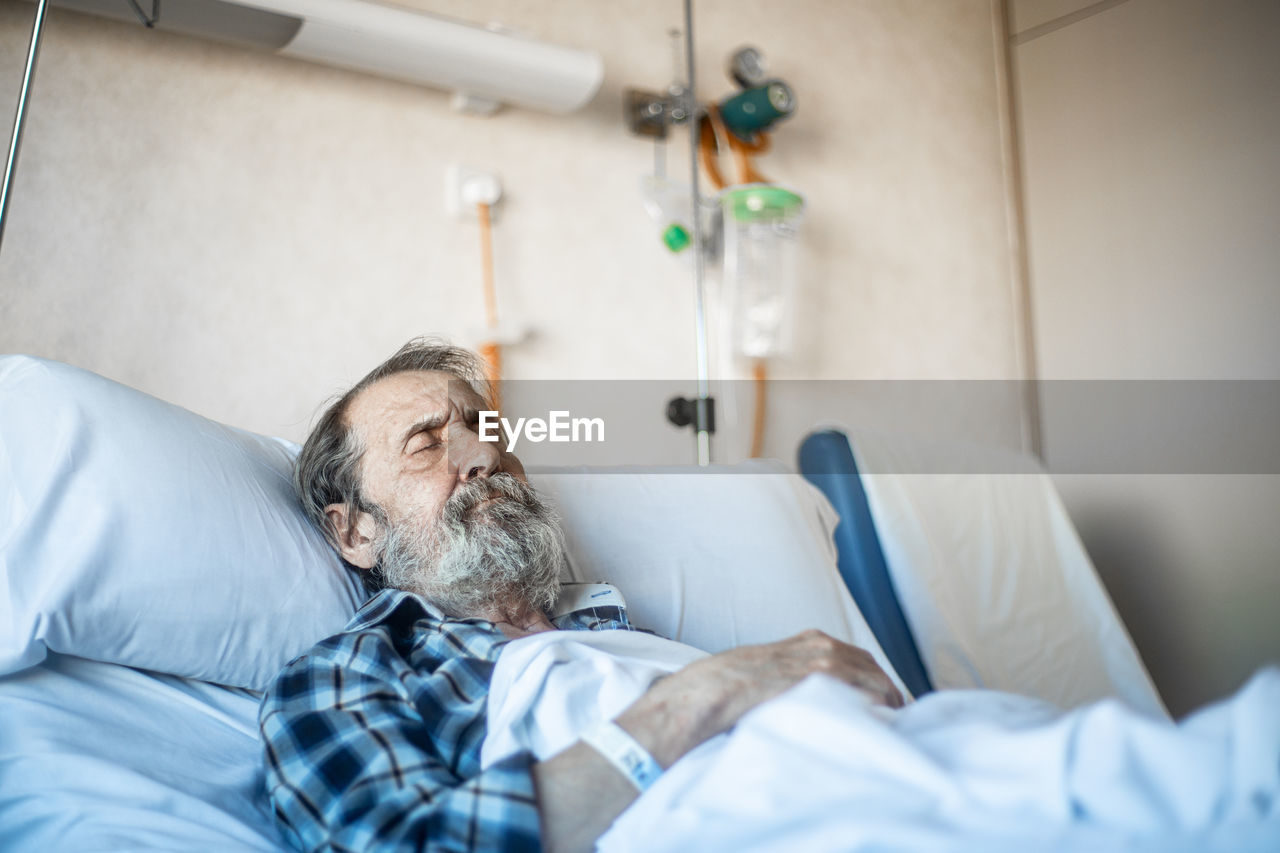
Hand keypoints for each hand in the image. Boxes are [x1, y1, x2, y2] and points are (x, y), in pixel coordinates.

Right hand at [616, 629, 903, 767]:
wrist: (708, 692)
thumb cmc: (729, 688)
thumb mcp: (768, 670)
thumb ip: (795, 676)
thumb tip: (812, 697)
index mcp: (810, 640)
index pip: (860, 658)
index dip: (875, 681)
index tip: (884, 702)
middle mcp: (821, 645)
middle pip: (872, 668)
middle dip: (886, 691)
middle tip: (895, 717)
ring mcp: (822, 662)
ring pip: (872, 681)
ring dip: (885, 702)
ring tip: (891, 727)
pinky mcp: (819, 681)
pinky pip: (861, 694)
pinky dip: (874, 709)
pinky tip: (875, 727)